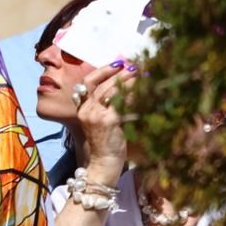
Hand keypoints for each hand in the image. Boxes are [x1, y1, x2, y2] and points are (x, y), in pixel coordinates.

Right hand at [77, 63, 135, 181]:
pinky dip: (133, 95)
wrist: (103, 163)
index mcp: (82, 108)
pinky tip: (144, 90)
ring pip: (112, 91)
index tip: (118, 62)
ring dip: (128, 80)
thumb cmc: (105, 142)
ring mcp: (95, 116)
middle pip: (102, 84)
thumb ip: (105, 104)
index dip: (102, 70)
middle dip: (119, 72)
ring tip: (140, 73)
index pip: (88, 82)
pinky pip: (122, 103)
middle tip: (134, 65)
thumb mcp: (99, 121)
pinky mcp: (108, 122)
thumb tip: (122, 85)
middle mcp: (86, 110)